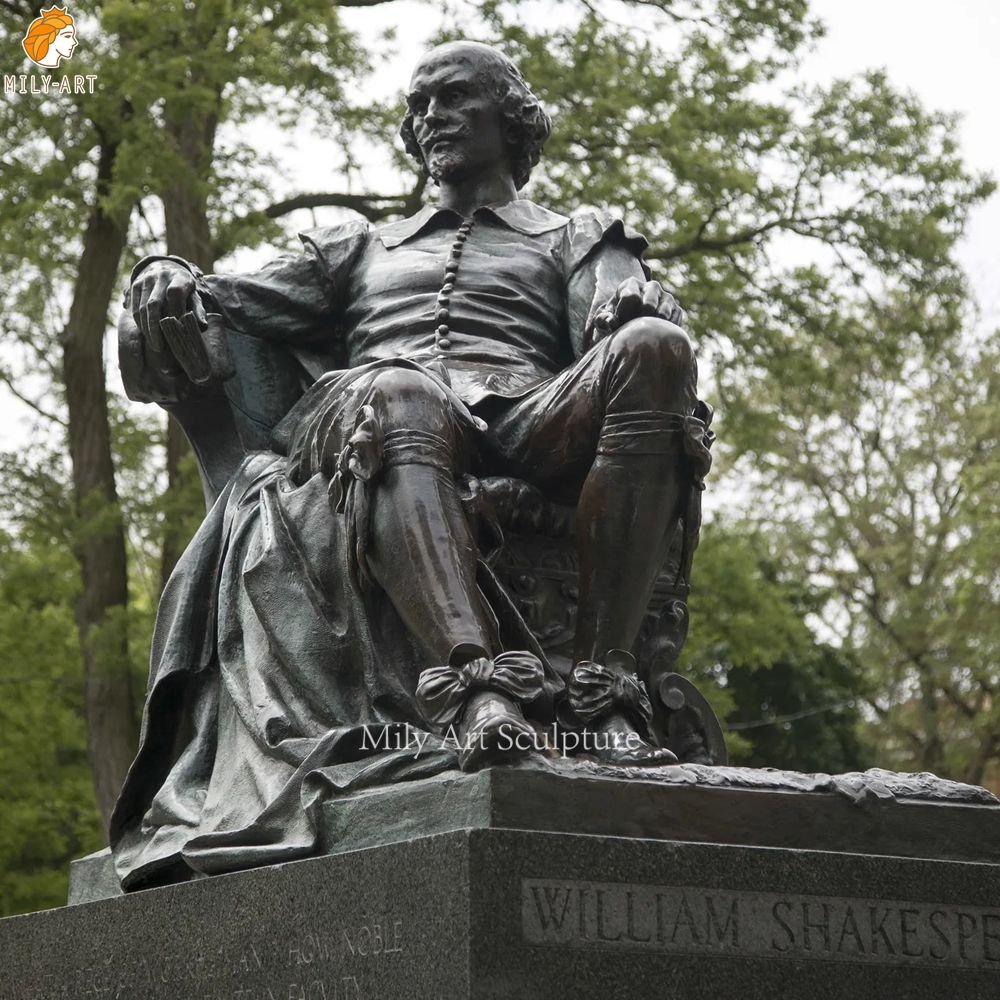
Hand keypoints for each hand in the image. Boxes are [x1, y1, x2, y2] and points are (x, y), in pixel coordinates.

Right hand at [129, 262, 229, 387]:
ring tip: (155, 344)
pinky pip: (135, 308)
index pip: (175, 293)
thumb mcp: (195, 297)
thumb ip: (198, 311)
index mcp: (179, 277)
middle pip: (154, 304)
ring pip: (142, 308)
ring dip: (147, 329)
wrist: (166, 268)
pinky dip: (141, 323)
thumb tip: (202, 327)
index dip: (176, 312)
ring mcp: (146, 280)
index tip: (179, 329)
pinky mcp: (135, 285)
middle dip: (156, 328)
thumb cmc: (185, 290)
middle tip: (160, 347)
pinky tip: (147, 335)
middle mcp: (161, 276)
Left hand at [592, 278, 684, 335]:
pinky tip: (654, 335)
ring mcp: (666, 297)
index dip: (622, 314)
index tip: (618, 323)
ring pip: (662, 314)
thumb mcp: (604, 319)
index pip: (630, 297)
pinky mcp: (677, 310)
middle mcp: (651, 286)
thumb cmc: (616, 320)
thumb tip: (612, 322)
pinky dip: (663, 332)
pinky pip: (673, 323)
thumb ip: (603, 319)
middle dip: (638, 320)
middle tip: (632, 329)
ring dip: (651, 327)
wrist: (633, 326)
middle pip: (648, 305)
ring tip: (642, 333)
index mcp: (631, 284)